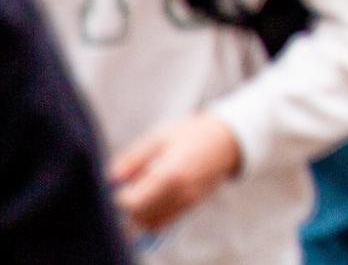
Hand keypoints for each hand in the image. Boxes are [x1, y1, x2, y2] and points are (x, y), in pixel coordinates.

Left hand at [111, 113, 241, 233]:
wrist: (226, 140)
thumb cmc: (190, 134)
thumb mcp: (159, 137)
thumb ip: (132, 158)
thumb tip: (110, 178)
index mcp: (170, 173)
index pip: (132, 203)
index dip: (120, 196)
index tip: (122, 182)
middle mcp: (180, 193)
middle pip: (139, 217)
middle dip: (128, 206)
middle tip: (131, 186)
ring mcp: (187, 202)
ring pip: (151, 224)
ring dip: (139, 214)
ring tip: (142, 191)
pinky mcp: (190, 207)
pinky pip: (163, 223)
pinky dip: (151, 217)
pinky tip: (153, 197)